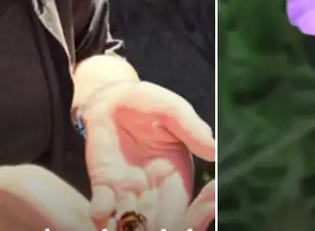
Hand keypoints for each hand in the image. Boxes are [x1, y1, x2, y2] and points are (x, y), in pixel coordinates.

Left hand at [79, 81, 215, 229]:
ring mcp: (128, 190)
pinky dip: (101, 211)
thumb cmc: (149, 102)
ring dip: (129, 224)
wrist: (113, 97)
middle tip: (154, 228)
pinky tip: (99, 213)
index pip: (187, 205)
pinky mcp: (104, 185)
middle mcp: (155, 189)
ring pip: (130, 218)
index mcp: (178, 176)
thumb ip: (191, 130)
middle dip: (157, 227)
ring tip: (125, 226)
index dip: (193, 216)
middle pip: (160, 220)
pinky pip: (102, 205)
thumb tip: (214, 149)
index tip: (193, 218)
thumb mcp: (173, 112)